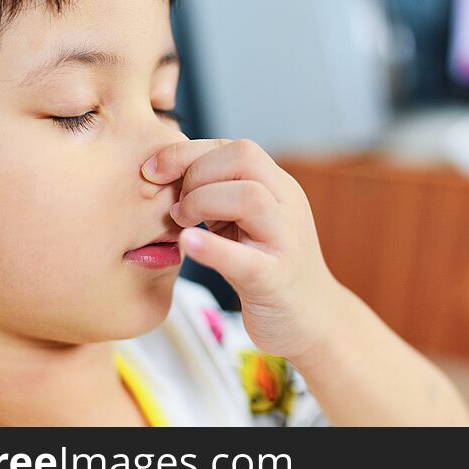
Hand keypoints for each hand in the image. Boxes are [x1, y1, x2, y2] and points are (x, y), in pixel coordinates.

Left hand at [142, 138, 345, 361]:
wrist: (314, 320)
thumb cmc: (268, 269)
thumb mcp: (247, 224)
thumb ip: (219, 196)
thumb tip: (164, 174)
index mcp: (279, 188)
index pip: (235, 148)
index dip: (188, 152)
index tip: (153, 170)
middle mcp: (288, 206)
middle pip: (245, 157)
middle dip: (196, 172)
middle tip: (174, 204)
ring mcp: (285, 242)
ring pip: (249, 197)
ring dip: (202, 201)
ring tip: (182, 223)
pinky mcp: (274, 280)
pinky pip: (244, 258)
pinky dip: (211, 247)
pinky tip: (186, 244)